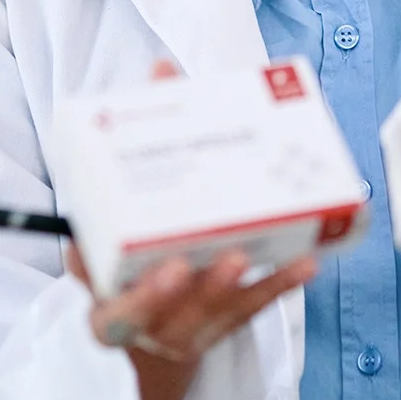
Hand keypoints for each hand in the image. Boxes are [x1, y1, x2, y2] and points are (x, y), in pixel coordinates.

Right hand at [65, 58, 317, 399]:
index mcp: (107, 290)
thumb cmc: (140, 254)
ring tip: (238, 255)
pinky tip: (303, 262)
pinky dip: (277, 284)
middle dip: (160, 292)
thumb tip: (162, 72)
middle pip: (144, 313)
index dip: (101, 279)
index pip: (97, 291)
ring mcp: (187, 327)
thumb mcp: (124, 211)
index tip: (112, 258)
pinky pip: (253, 307)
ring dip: (225, 284)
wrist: (160, 328)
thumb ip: (142, 143)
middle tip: (179, 265)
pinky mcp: (226, 324)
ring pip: (204, 313)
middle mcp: (144, 317)